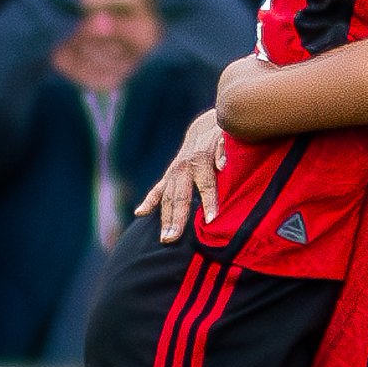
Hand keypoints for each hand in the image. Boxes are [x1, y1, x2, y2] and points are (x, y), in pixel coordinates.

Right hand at [135, 109, 225, 241]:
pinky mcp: (170, 176)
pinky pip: (158, 190)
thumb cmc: (222, 136)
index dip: (210, 202)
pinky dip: (149, 201)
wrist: (205, 128)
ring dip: (165, 219)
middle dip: (178, 218)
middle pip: (181, 197)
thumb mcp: (227, 138)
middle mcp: (184, 168)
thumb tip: (223, 164)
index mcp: (201, 160)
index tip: (211, 220)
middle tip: (173, 239)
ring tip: (165, 239)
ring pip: (168, 199)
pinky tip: (140, 213)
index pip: (206, 185)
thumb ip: (225, 149)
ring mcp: (174, 173)